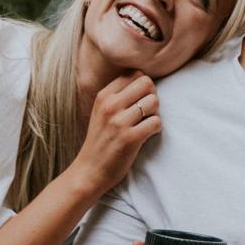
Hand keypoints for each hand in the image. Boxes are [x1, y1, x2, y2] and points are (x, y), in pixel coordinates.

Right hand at [74, 74, 162, 190]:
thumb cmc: (100, 140)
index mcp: (103, 96)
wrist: (89, 171)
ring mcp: (119, 122)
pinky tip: (146, 135)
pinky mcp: (129, 138)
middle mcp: (110, 105)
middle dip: (152, 96)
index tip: (139, 101)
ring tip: (145, 124)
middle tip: (146, 112)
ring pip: (154, 102)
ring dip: (155, 113)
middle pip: (147, 83)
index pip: (134, 74)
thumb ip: (119, 95)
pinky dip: (156, 128)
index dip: (143, 86)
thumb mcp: (101, 112)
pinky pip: (156, 122)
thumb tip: (147, 81)